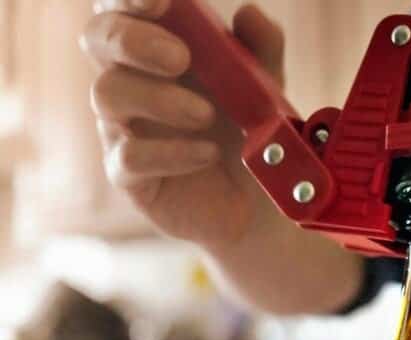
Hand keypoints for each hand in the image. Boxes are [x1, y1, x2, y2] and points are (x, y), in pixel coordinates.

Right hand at [81, 0, 287, 252]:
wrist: (259, 204)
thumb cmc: (250, 134)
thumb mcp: (267, 90)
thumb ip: (262, 51)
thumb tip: (250, 13)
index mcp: (157, 46)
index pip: (122, 6)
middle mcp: (131, 79)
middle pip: (97, 38)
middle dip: (132, 39)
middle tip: (180, 58)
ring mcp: (123, 127)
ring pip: (108, 93)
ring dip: (160, 98)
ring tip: (206, 115)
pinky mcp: (128, 174)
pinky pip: (129, 156)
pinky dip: (171, 152)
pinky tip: (207, 153)